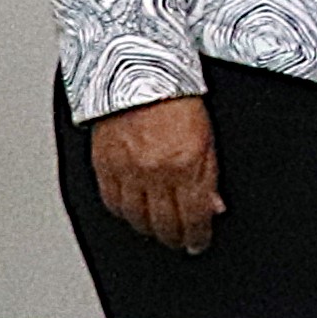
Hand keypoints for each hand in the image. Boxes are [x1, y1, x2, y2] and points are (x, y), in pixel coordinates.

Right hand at [87, 93, 218, 253]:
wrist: (138, 73)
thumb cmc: (176, 99)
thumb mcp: (207, 138)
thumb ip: (209, 176)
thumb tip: (212, 208)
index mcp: (186, 165)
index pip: (193, 217)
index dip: (197, 236)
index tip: (198, 243)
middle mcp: (155, 172)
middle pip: (163, 223)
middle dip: (174, 238)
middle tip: (179, 242)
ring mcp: (126, 170)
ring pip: (135, 218)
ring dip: (148, 229)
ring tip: (157, 230)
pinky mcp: (104, 164)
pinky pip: (111, 202)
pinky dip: (123, 212)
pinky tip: (132, 213)